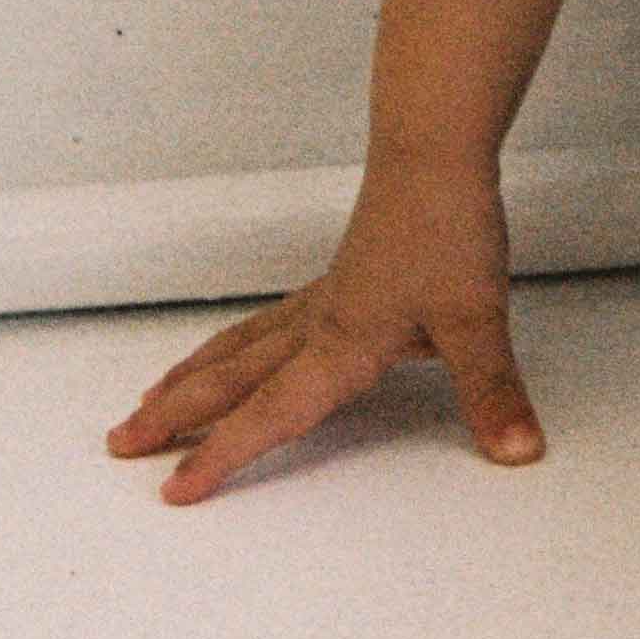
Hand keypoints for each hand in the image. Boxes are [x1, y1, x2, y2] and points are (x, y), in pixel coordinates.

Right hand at [104, 157, 544, 504]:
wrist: (435, 150)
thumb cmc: (446, 224)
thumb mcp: (476, 319)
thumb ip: (492, 391)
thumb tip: (517, 450)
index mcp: (339, 344)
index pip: (270, 413)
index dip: (223, 454)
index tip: (173, 488)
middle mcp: (319, 325)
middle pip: (231, 378)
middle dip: (176, 415)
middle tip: (122, 441)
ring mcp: (324, 298)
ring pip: (240, 345)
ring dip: (194, 376)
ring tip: (154, 397)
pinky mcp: (340, 277)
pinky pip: (269, 323)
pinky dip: (237, 343)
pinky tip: (240, 348)